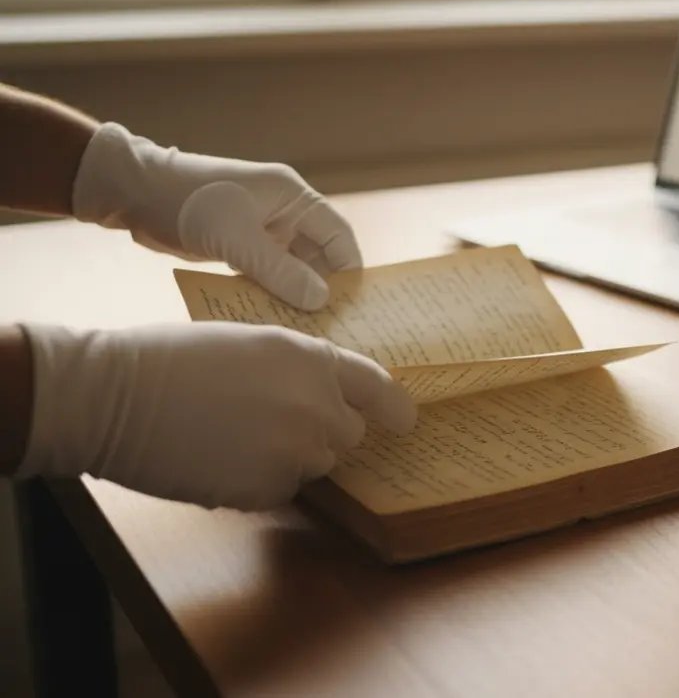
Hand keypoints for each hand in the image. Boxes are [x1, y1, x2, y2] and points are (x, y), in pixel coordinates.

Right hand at [16, 321, 417, 510]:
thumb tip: (327, 400)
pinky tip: (218, 460)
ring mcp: (294, 450)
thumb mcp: (252, 343)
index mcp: (313, 360)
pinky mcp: (266, 488)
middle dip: (321, 433)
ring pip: (314, 466)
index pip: (377, 388)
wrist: (116, 394)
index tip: (405, 422)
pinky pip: (280, 492)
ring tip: (233, 436)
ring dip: (288, 459)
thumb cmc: (174, 359)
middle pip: (348, 436)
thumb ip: (299, 370)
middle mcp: (316, 405)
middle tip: (269, 422)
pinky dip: (257, 484)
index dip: (394, 407)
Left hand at [71, 122, 357, 310]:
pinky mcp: (241, 247)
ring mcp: (262, 231)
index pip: (339, 236)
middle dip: (324, 289)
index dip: (349, 270)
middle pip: (319, 256)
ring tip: (303, 331)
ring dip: (295, 296)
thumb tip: (321, 301)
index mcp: (293, 198)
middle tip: (329, 328)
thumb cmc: (189, 202)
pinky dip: (270, 295)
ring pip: (292, 269)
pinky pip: (267, 275)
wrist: (133, 192)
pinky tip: (271, 321)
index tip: (352, 306)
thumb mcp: (236, 238)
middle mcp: (284, 214)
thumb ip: (279, 270)